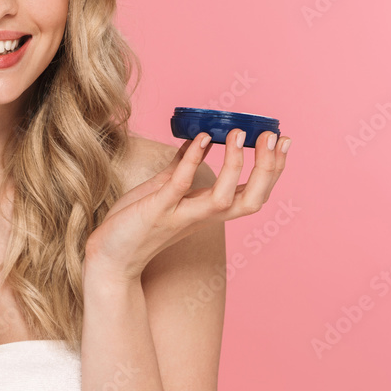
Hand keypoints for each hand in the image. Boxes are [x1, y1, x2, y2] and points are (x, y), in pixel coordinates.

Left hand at [84, 129, 289, 283]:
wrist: (108, 256)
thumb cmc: (136, 224)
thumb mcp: (164, 190)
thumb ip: (182, 168)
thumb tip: (197, 141)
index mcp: (209, 211)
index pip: (255, 193)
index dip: (273, 168)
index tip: (282, 139)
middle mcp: (203, 216)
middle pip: (252, 200)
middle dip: (268, 168)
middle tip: (274, 137)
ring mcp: (182, 216)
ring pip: (223, 199)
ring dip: (234, 165)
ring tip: (238, 134)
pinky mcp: (158, 212)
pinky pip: (180, 186)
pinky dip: (192, 162)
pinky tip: (199, 140)